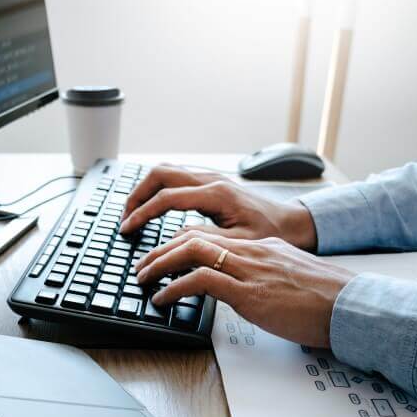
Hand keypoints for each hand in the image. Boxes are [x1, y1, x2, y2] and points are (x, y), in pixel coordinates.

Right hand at [121, 165, 317, 250]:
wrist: (292, 224)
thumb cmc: (271, 235)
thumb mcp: (239, 244)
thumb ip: (206, 240)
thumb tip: (175, 238)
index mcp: (216, 195)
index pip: (166, 199)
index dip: (142, 214)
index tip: (127, 229)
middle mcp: (212, 180)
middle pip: (160, 174)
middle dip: (136, 195)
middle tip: (124, 218)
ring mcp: (211, 178)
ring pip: (167, 172)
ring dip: (145, 189)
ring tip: (133, 212)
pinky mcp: (212, 183)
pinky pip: (177, 178)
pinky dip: (159, 189)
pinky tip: (154, 207)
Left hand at [135, 231, 354, 347]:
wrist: (349, 307)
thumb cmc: (325, 301)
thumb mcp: (289, 281)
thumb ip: (265, 279)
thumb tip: (247, 292)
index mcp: (260, 248)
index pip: (209, 235)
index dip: (179, 243)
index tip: (162, 256)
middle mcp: (251, 252)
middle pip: (192, 236)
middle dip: (160, 250)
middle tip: (141, 266)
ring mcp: (248, 269)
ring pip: (190, 251)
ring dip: (159, 264)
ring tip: (143, 280)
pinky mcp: (248, 292)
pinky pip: (200, 280)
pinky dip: (173, 288)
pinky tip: (162, 299)